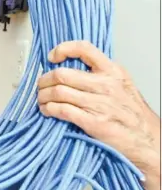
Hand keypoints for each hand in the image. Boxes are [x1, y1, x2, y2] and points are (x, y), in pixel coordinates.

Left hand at [38, 41, 160, 189]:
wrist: (147, 140)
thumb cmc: (132, 114)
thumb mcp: (121, 85)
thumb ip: (99, 76)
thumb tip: (70, 71)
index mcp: (113, 71)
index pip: (84, 49)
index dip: (63, 49)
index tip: (51, 57)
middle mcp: (106, 84)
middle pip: (62, 74)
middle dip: (44, 80)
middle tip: (41, 86)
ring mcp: (100, 104)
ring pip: (58, 92)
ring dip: (43, 96)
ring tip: (42, 100)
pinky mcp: (93, 122)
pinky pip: (62, 110)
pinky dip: (49, 110)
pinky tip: (47, 111)